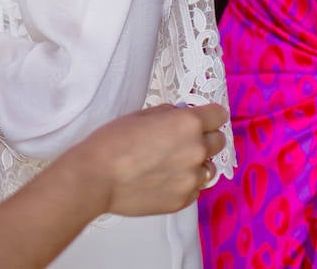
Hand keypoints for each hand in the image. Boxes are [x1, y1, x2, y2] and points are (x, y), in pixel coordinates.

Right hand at [74, 103, 229, 216]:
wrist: (97, 177)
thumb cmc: (113, 141)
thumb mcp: (142, 114)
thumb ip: (169, 115)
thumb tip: (180, 117)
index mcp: (188, 123)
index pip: (219, 115)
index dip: (209, 115)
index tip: (202, 119)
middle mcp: (197, 150)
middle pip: (219, 141)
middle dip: (205, 138)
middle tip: (183, 141)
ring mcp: (192, 178)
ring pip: (208, 168)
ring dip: (196, 164)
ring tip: (171, 164)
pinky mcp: (183, 200)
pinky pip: (195, 188)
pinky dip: (184, 183)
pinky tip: (163, 180)